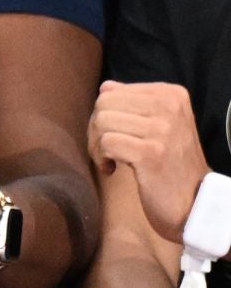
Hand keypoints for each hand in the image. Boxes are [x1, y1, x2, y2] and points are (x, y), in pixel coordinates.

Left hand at [89, 81, 209, 243]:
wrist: (193, 201)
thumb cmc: (169, 162)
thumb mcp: (158, 124)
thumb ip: (133, 102)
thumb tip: (105, 86)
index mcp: (171, 94)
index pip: (111, 91)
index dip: (103, 115)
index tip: (115, 135)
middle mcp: (170, 106)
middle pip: (103, 104)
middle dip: (95, 129)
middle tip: (106, 150)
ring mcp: (162, 129)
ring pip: (101, 121)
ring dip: (96, 145)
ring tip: (110, 160)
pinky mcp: (151, 153)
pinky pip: (106, 142)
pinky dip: (101, 157)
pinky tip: (112, 169)